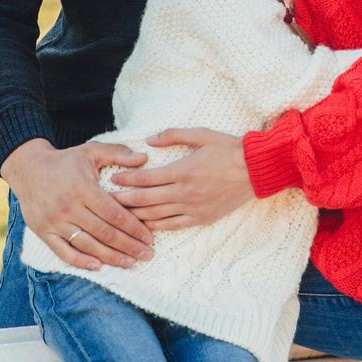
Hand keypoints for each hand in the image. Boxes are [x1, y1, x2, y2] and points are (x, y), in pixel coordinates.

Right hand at [0, 138, 152, 270]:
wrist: (28, 168)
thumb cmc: (66, 160)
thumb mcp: (91, 150)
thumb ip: (118, 153)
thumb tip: (144, 158)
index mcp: (83, 188)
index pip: (114, 213)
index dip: (134, 228)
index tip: (149, 237)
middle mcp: (68, 207)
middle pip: (104, 233)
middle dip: (129, 246)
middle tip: (147, 254)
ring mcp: (55, 222)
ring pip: (87, 245)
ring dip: (111, 257)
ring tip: (131, 263)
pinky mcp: (43, 232)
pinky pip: (63, 252)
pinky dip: (81, 262)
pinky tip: (99, 267)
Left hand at [109, 128, 253, 230]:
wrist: (256, 170)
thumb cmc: (229, 149)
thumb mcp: (201, 134)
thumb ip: (173, 135)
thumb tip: (149, 140)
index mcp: (183, 170)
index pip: (146, 178)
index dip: (127, 179)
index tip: (112, 179)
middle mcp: (185, 192)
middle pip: (146, 200)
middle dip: (124, 200)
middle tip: (106, 201)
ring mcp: (192, 208)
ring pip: (156, 216)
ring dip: (136, 216)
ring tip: (119, 215)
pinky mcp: (201, 218)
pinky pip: (172, 226)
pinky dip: (156, 227)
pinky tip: (144, 226)